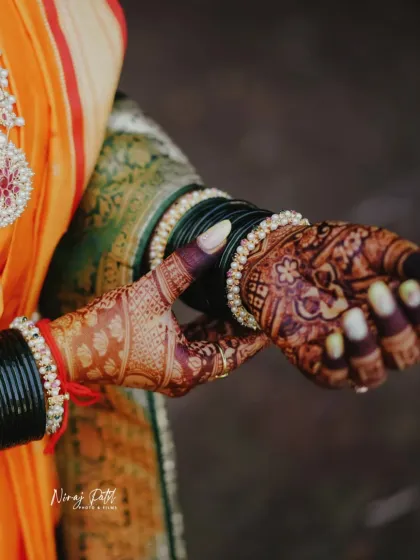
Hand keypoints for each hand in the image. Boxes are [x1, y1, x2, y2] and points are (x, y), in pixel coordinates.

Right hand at [50, 220, 268, 396]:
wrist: (67, 349)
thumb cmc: (107, 325)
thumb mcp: (151, 291)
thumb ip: (187, 262)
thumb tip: (221, 232)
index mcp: (189, 370)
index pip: (238, 353)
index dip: (258, 331)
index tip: (275, 309)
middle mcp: (183, 377)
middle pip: (226, 351)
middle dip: (242, 326)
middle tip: (261, 299)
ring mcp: (171, 372)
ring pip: (209, 349)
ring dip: (223, 326)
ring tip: (241, 298)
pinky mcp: (159, 363)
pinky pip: (193, 346)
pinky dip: (204, 329)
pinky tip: (213, 307)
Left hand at [241, 221, 419, 389]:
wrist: (282, 252)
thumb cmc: (336, 249)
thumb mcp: (374, 247)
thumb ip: (404, 259)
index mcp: (402, 314)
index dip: (419, 311)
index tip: (408, 285)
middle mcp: (380, 340)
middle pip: (404, 353)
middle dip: (394, 324)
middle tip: (378, 290)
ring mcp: (347, 354)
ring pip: (371, 373)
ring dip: (365, 346)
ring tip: (351, 315)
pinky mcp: (313, 361)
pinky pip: (331, 376)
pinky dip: (335, 362)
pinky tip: (332, 338)